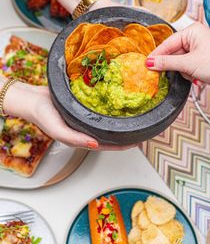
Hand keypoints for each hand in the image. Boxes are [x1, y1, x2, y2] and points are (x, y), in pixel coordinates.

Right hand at [4, 82, 133, 149]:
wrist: (33, 98)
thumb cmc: (42, 116)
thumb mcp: (58, 130)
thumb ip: (75, 138)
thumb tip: (96, 144)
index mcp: (82, 138)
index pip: (108, 145)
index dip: (124, 144)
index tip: (139, 141)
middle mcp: (86, 128)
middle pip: (111, 133)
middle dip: (127, 132)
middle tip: (143, 126)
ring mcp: (86, 118)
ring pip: (107, 121)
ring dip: (120, 120)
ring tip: (135, 116)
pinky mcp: (84, 106)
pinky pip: (101, 109)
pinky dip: (111, 108)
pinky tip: (119, 103)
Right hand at [146, 22, 209, 88]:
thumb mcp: (188, 63)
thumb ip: (167, 63)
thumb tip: (149, 63)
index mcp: (191, 31)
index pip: (167, 43)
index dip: (157, 55)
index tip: (147, 64)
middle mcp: (194, 37)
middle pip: (173, 53)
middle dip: (176, 65)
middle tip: (176, 72)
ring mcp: (199, 48)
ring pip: (180, 61)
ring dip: (184, 71)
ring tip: (194, 74)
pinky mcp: (203, 58)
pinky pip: (188, 65)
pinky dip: (191, 73)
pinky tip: (198, 76)